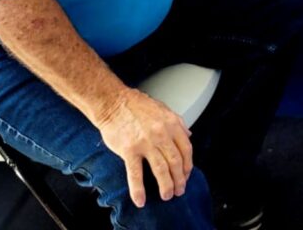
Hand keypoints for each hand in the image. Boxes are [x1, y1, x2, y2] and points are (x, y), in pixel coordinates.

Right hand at [95, 88, 193, 207]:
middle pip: (176, 162)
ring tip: (167, 196)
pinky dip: (139, 190)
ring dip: (166, 186)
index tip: (186, 175)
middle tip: (179, 190)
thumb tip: (188, 135)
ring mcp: (146, 143)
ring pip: (161, 169)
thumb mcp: (163, 109)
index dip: (188, 165)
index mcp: (171, 124)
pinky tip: (141, 200)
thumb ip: (177, 123)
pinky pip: (136, 174)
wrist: (113, 102)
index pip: (186, 149)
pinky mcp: (129, 150)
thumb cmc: (136, 105)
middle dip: (179, 179)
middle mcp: (161, 134)